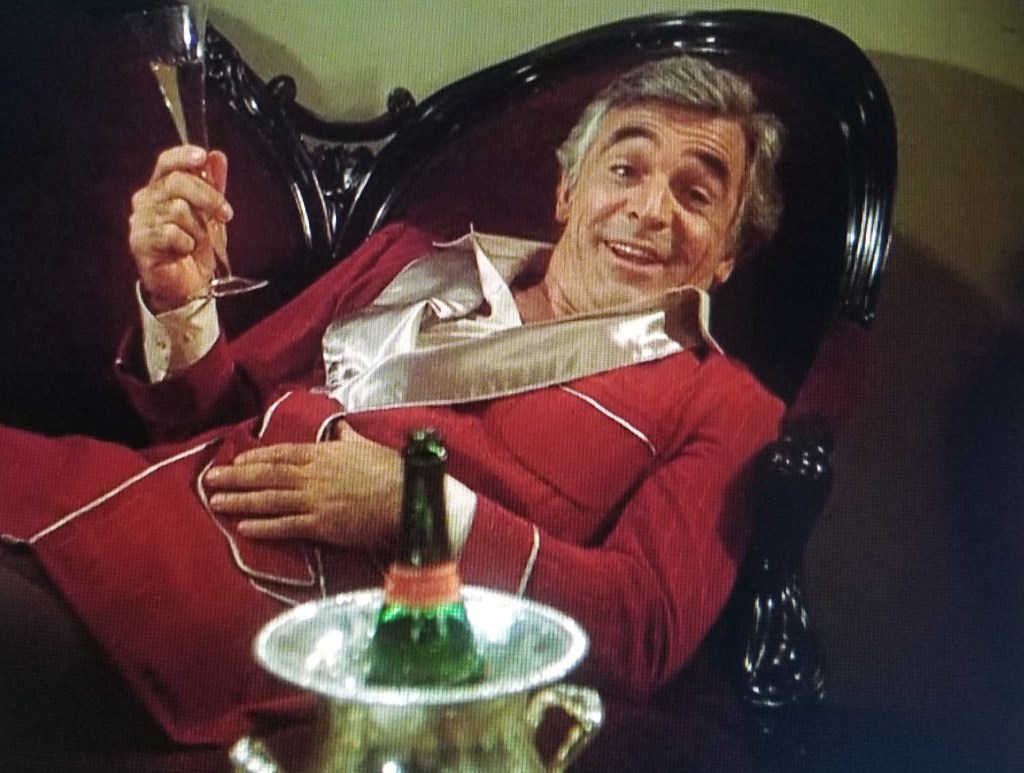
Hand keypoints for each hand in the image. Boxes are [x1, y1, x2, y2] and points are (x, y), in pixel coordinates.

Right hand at [128, 145, 233, 311]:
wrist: (188, 287)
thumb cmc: (196, 249)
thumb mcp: (212, 215)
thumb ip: (214, 186)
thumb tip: (217, 157)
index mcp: (161, 189)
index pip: (166, 163)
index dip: (183, 156)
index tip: (203, 157)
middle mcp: (146, 201)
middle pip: (176, 182)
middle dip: (208, 197)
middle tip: (225, 214)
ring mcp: (140, 222)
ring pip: (177, 209)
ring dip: (198, 228)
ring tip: (198, 243)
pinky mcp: (140, 243)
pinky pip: (170, 233)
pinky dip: (186, 243)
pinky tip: (185, 251)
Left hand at [203, 423, 402, 546]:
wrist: (406, 498)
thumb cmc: (390, 471)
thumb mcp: (366, 447)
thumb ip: (347, 439)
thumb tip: (340, 428)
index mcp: (323, 455)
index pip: (282, 454)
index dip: (256, 458)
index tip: (235, 462)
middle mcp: (313, 476)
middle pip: (268, 476)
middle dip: (236, 478)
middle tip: (209, 480)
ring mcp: (315, 501)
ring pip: (270, 500)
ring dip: (241, 501)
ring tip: (216, 503)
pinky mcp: (321, 525)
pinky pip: (286, 526)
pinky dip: (264, 527)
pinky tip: (244, 528)